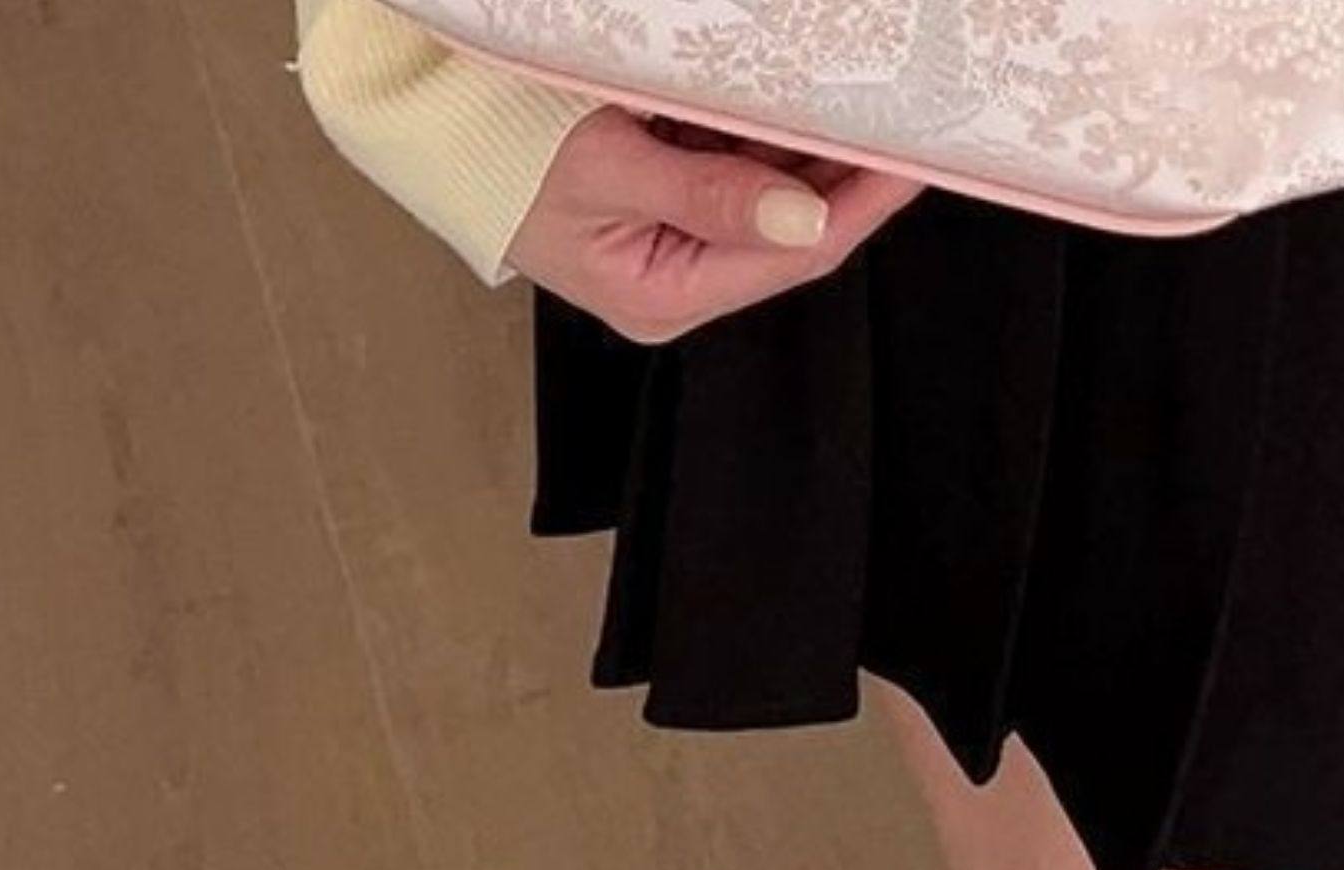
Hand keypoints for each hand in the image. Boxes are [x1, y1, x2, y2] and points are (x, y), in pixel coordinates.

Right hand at [505, 108, 925, 343]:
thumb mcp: (606, 167)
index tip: (915, 153)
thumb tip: (806, 218)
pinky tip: (798, 98)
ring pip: (777, 193)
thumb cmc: (499, 148)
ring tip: (862, 100)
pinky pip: (742, 166)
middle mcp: (681, 280)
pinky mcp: (670, 199)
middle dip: (850, 172)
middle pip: (798, 227)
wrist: (429, 122)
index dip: (865, 202)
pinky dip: (770, 132)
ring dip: (815, 147)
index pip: (798, 253)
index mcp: (666, 295)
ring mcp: (677, 240)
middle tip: (905, 114)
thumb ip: (708, 195)